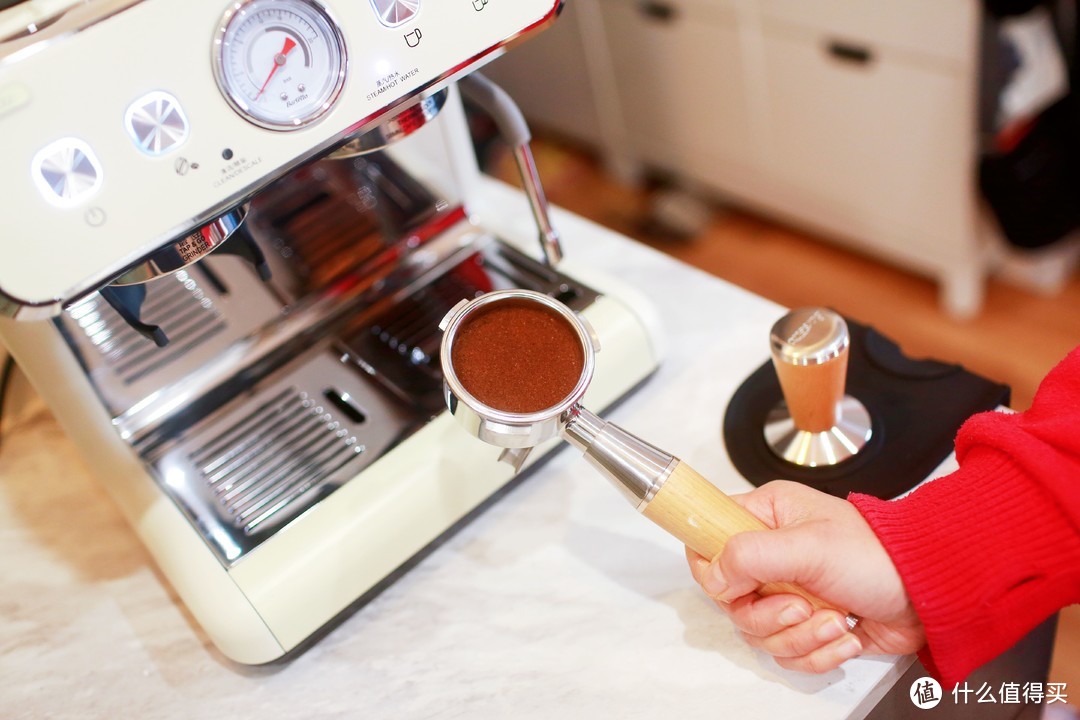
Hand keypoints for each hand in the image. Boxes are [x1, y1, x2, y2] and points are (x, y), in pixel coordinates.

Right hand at [686, 480, 924, 672]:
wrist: (931, 592)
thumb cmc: (880, 554)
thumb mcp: (809, 546)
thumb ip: (750, 556)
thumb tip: (714, 576)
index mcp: (766, 516)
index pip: (707, 539)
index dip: (715, 571)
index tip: (740, 585)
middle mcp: (772, 553)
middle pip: (731, 600)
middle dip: (769, 616)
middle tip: (802, 605)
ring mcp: (788, 591)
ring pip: (759, 633)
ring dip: (801, 636)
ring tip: (835, 620)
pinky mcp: (807, 624)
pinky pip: (789, 653)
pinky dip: (818, 652)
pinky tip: (844, 633)